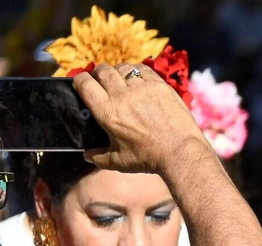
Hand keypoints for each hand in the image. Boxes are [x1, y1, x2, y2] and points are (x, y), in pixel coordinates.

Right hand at [73, 64, 206, 173]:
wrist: (181, 152)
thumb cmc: (149, 158)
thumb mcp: (120, 162)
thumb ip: (99, 157)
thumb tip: (87, 155)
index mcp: (108, 112)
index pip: (85, 84)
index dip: (80, 81)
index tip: (82, 84)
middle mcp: (122, 95)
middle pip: (103, 71)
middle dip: (98, 74)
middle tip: (101, 80)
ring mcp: (142, 88)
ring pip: (123, 68)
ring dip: (118, 72)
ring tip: (121, 80)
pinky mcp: (160, 86)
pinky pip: (143, 69)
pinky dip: (137, 71)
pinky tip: (138, 78)